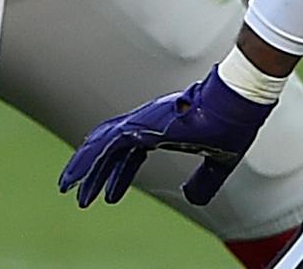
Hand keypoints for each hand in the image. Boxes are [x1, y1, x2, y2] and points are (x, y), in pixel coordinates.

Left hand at [58, 64, 273, 208]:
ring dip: (82, 165)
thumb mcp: (217, 163)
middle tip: (79, 194)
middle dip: (93, 172)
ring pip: (101, 143)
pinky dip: (88, 159)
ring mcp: (141, 121)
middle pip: (110, 149)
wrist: (235, 104)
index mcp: (163, 129)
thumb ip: (204, 182)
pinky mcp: (139, 124)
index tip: (109, 195)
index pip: (131, 153)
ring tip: (66, 186)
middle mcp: (147, 123)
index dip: (118, 174)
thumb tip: (191, 199)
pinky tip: (76, 176)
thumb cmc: (232, 125)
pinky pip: (105, 143)